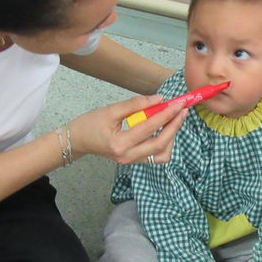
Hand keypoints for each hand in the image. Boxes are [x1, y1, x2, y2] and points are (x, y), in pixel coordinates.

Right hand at [68, 94, 186, 165]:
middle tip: (182, 110)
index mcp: (120, 143)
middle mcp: (128, 156)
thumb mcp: (111, 110)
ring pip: (162, 154)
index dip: (166, 114)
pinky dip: (164, 144)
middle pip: (161, 144)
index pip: (150, 127)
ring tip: (174, 120)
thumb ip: (135, 104)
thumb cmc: (90, 123)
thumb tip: (159, 99)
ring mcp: (131, 162)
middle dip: (174, 126)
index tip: (178, 103)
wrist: (78, 140)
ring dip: (171, 137)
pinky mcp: (134, 161)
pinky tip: (164, 130)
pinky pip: (156, 156)